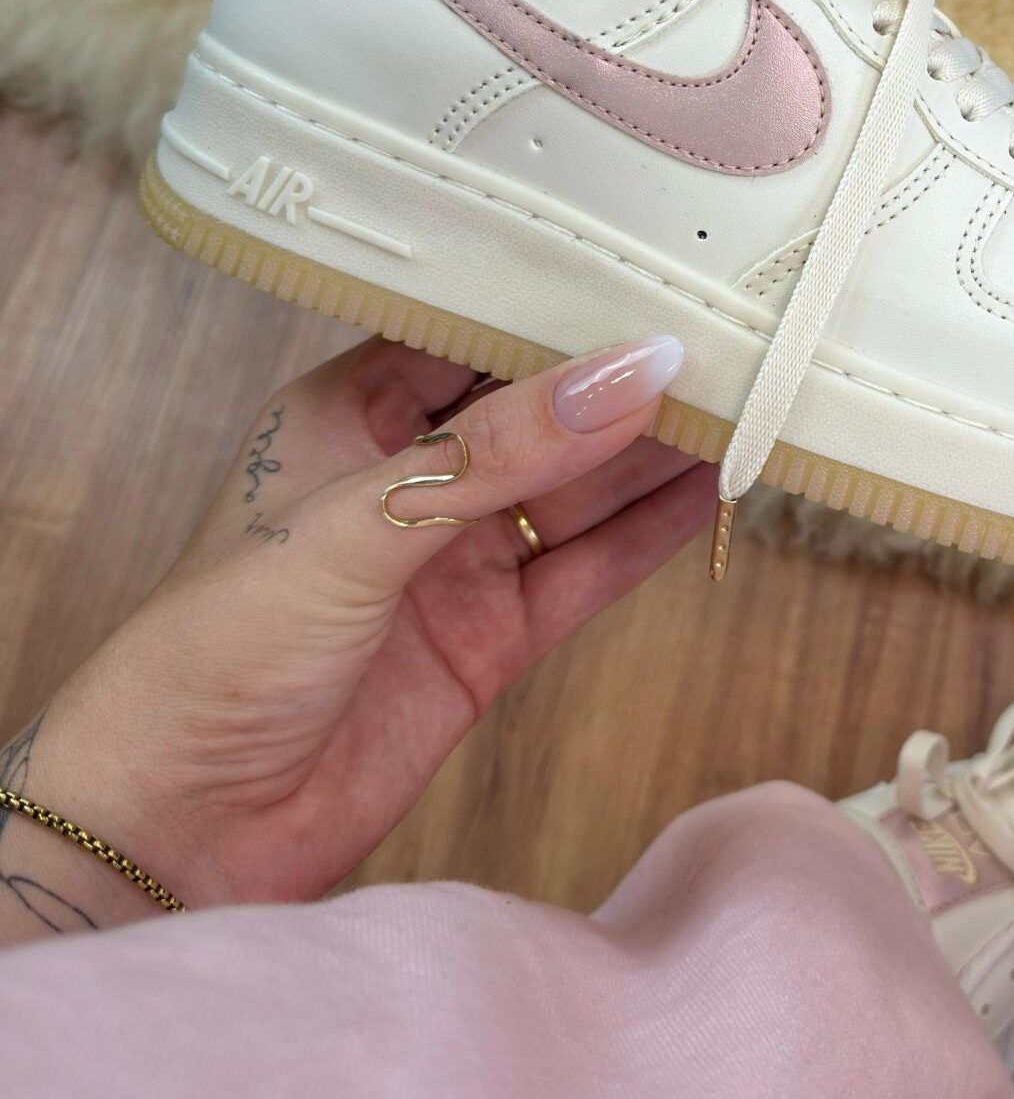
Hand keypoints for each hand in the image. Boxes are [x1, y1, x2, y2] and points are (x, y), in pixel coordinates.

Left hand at [0, 334, 712, 933]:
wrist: (179, 828)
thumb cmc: (216, 653)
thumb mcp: (363, 523)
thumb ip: (505, 450)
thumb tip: (636, 369)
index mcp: (344, 414)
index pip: (471, 331)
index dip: (558, 303)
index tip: (656, 269)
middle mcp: (405, 478)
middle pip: (539, 411)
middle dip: (624, 378)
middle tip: (732, 335)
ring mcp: (451, 563)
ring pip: (576, 490)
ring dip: (654, 453)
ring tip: (750, 400)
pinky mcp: (488, 641)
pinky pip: (586, 571)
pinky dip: (650, 535)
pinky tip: (713, 490)